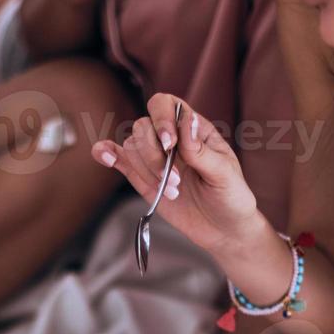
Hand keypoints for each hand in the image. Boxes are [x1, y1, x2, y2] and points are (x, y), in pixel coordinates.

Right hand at [93, 94, 263, 255]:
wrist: (222, 229)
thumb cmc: (230, 197)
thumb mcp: (224, 173)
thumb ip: (201, 149)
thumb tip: (187, 120)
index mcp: (193, 129)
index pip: (167, 104)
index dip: (162, 118)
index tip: (170, 144)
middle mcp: (170, 139)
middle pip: (143, 127)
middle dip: (154, 156)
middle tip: (176, 182)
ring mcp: (154, 158)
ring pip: (132, 146)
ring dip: (146, 170)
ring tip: (171, 192)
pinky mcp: (142, 177)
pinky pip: (118, 158)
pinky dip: (106, 153)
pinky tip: (103, 155)